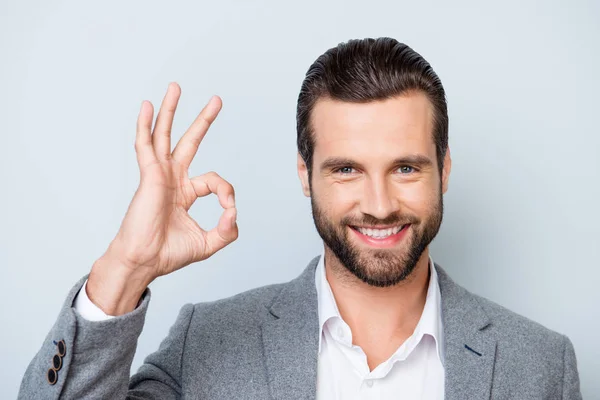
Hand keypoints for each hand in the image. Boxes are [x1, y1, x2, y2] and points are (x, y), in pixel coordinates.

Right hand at [87, 83, 237, 314]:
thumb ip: (227, 230)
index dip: (227, 193)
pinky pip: (145, 146)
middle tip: (217, 100)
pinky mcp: (149, 176)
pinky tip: (146, 106)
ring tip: (175, 87)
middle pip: (189, 142)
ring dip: (170, 111)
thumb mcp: (208, 243)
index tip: (229, 212)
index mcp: (186, 193)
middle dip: (203, 121)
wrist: (143, 262)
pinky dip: (145, 126)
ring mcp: (160, 175)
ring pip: (164, 135)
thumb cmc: (168, 254)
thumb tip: (234, 213)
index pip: (214, 181)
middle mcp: (173, 180)